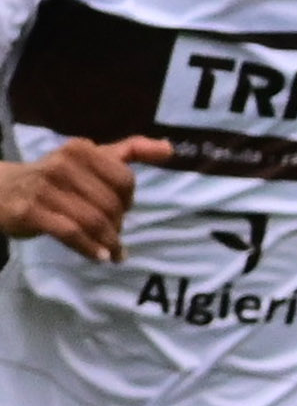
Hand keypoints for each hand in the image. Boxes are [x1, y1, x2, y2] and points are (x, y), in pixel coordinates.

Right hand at [0, 136, 171, 261]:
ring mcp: (44, 187)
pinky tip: (99, 256)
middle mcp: (62, 164)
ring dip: (109, 242)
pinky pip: (70, 233)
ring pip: (93, 221)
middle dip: (118, 225)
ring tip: (113, 252)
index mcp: (81, 149)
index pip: (125, 180)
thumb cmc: (54, 178)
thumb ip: (129, 152)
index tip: (122, 210)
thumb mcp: (88, 159)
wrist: (0, 189)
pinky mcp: (31, 210)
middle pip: (111, 204)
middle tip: (115, 236)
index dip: (128, 201)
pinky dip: (89, 248)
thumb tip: (170, 148)